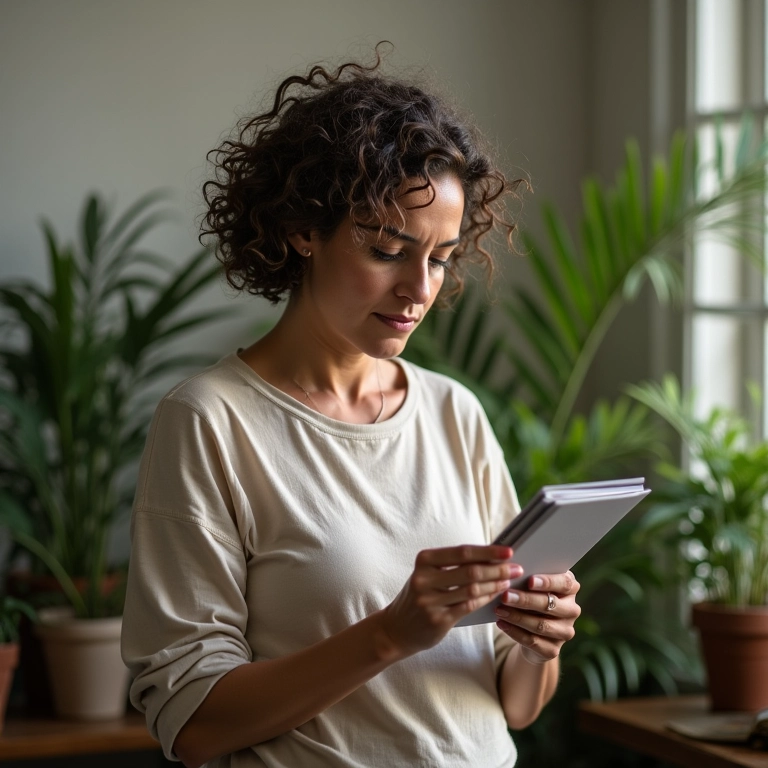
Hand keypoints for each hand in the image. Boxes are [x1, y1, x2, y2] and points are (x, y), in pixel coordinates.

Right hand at [380, 545, 518, 657]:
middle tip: (516, 568)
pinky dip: (486, 599)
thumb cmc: (419, 595)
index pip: (462, 552)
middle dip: (497, 568)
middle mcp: (424, 579)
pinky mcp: (438, 620)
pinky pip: (469, 607)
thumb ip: (453, 565)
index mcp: (424, 560)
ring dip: (495, 584)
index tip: (508, 550)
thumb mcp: (428, 574)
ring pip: (472, 590)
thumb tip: (490, 556)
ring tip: (509, 581)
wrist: (396, 628)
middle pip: (470, 571)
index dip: (488, 551)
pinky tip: (496, 595)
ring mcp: (430, 601)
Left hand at [494, 571, 580, 664]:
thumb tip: (512, 571)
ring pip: (541, 625)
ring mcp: (565, 631)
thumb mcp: (532, 583)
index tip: (530, 581)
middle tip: (505, 596)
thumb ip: (528, 575)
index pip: (564, 584)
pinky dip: (515, 632)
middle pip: (550, 605)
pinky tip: (502, 623)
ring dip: (517, 617)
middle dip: (525, 600)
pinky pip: (533, 641)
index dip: (548, 582)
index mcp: (571, 588)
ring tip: (499, 610)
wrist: (531, 628)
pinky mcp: (554, 649)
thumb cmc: (531, 594)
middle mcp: (572, 610)